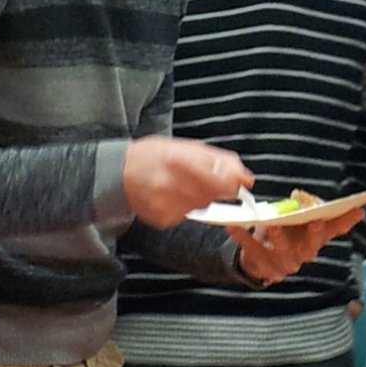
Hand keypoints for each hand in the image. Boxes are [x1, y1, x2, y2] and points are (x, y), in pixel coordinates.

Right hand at [123, 136, 250, 227]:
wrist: (118, 173)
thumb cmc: (154, 155)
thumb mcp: (186, 146)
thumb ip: (220, 161)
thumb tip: (247, 179)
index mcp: (179, 159)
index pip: (222, 181)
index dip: (232, 184)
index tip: (235, 183)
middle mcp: (171, 184)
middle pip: (213, 196)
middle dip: (213, 189)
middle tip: (197, 180)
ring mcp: (165, 204)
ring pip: (201, 207)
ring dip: (198, 199)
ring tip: (179, 186)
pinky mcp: (162, 220)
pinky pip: (186, 216)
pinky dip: (183, 208)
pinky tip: (169, 197)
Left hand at [235, 206, 359, 283]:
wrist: (261, 258)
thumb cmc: (286, 234)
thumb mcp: (304, 223)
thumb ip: (320, 214)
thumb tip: (352, 207)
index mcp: (314, 241)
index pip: (335, 231)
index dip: (346, 222)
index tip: (358, 211)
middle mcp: (302, 254)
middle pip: (311, 247)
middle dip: (313, 234)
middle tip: (314, 220)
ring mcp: (283, 263)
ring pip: (283, 251)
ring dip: (279, 236)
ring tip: (272, 223)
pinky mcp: (262, 265)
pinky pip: (253, 249)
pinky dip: (244, 237)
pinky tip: (235, 225)